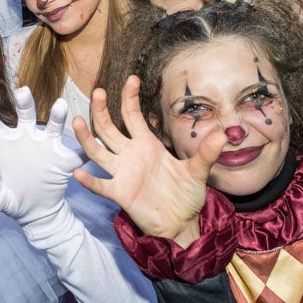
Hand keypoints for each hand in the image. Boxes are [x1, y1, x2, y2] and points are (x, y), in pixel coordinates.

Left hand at [0, 89, 82, 222]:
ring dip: (57, 117)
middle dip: (25, 104)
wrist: (38, 209)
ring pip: (53, 127)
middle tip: (23, 91)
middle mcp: (28, 139)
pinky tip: (97, 138)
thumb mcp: (4, 201)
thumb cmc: (16, 198)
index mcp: (8, 144)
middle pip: (26, 117)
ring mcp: (48, 147)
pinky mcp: (65, 160)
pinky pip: (77, 153)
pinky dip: (87, 146)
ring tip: (61, 105)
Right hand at [72, 77, 225, 246]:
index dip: (129, 98)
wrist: (181, 223)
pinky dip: (89, 180)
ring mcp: (123, 173)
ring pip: (98, 151)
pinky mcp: (120, 193)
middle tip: (99, 91)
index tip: (132, 79)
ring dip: (86, 137)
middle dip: (102, 110)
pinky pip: (102, 185)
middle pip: (108, 128)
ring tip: (78, 121)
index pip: (132, 116)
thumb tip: (224, 134)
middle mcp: (130, 155)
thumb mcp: (198, 172)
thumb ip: (207, 153)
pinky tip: (79, 173)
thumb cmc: (186, 195)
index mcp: (147, 145)